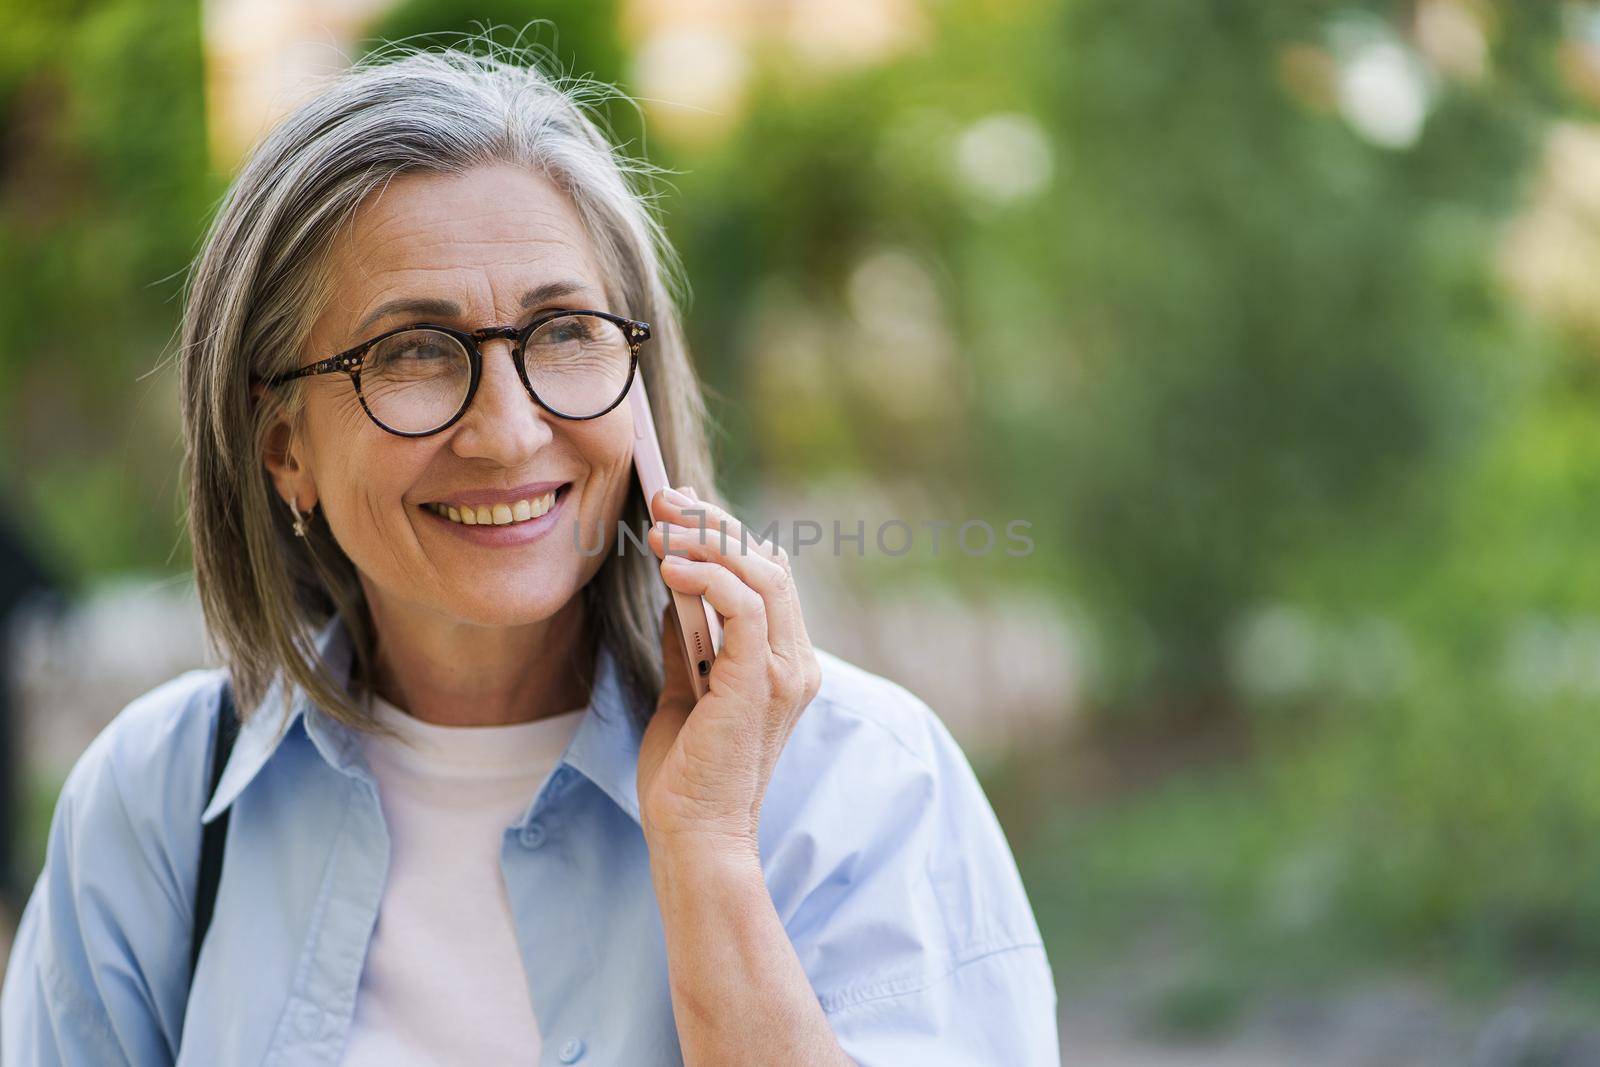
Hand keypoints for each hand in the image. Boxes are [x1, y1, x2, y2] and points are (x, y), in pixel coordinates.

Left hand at [635, 486, 821, 862]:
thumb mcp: (685, 691)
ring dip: (706, 540)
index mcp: (785, 664)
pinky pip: (743, 605)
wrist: (693, 837)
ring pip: (761, 573)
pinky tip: (667, 568)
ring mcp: (785, 672)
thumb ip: (688, 642)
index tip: (678, 510)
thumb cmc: (687, 776)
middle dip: (713, 523)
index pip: (768, 578)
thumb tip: (674, 590)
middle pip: (767, 564)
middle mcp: (797, 663)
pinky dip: (706, 576)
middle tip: (664, 500)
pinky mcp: (760, 682)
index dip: (725, 535)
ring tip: (657, 528)